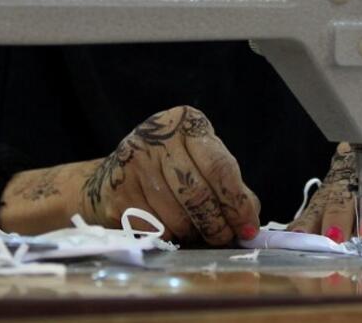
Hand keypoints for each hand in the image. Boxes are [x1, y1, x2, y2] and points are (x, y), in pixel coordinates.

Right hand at [80, 106, 260, 244]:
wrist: (111, 175)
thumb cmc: (168, 170)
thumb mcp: (201, 162)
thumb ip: (229, 186)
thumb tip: (250, 219)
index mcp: (187, 122)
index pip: (220, 167)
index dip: (237, 203)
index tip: (248, 227)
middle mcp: (158, 136)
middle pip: (198, 194)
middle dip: (217, 224)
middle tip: (224, 238)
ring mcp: (134, 162)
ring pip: (177, 216)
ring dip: (192, 234)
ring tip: (194, 231)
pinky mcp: (117, 191)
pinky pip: (155, 229)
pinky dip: (169, 238)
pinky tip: (169, 230)